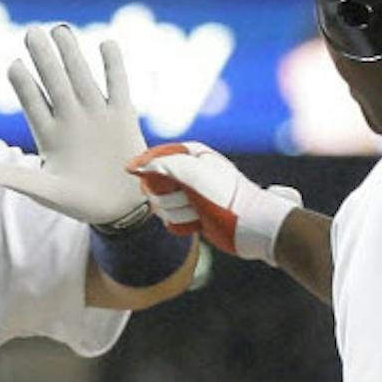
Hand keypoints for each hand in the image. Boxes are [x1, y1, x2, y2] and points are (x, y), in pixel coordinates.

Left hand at [0, 25, 145, 226]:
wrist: (119, 208)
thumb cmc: (79, 201)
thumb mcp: (47, 193)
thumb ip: (21, 180)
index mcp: (49, 134)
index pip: (32, 102)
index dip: (23, 84)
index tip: (14, 65)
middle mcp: (70, 118)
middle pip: (54, 82)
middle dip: (43, 58)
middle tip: (31, 32)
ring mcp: (96, 115)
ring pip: (82, 77)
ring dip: (72, 54)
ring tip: (60, 30)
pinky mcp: (122, 116)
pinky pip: (118, 85)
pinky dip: (114, 66)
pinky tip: (106, 44)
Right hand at [126, 141, 302, 264]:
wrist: (252, 226)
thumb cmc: (228, 198)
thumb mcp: (195, 176)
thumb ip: (166, 166)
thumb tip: (140, 167)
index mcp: (191, 155)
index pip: (155, 154)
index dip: (142, 163)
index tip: (130, 171)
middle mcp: (188, 173)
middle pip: (153, 183)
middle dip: (167, 195)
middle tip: (188, 197)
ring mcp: (189, 194)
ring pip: (161, 205)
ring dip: (178, 212)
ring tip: (200, 211)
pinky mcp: (191, 214)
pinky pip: (170, 220)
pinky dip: (181, 224)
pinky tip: (199, 223)